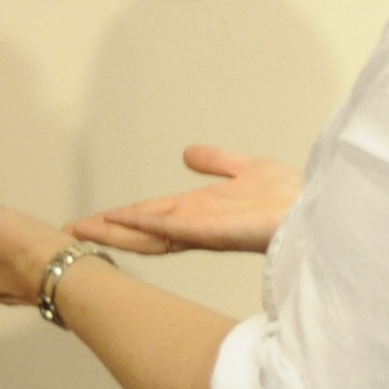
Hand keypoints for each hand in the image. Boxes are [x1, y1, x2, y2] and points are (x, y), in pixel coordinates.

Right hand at [71, 144, 299, 255]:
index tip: (89, 222)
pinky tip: (123, 221)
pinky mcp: (218, 231)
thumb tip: (188, 153)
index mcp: (200, 214)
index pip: (150, 217)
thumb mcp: (245, 169)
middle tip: (68, 235)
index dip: (119, 219)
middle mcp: (197, 226)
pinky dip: (148, 226)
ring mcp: (205, 230)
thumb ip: (216, 163)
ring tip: (81, 232)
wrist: (321, 211)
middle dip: (105, 232)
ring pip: (150, 233)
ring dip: (115, 232)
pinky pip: (177, 228)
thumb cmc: (292, 197)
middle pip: (141, 231)